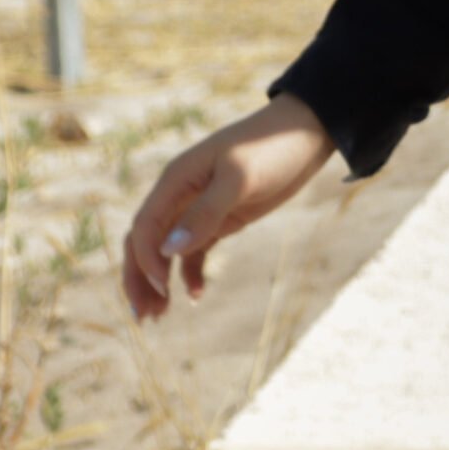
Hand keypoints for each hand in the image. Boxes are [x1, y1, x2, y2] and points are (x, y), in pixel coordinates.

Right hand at [120, 94, 337, 323]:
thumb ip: (206, 212)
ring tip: (160, 316)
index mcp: (175, 180)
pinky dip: (190, 272)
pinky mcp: (221, 217)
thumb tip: (168, 249)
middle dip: (140, 279)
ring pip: (166, 250)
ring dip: (159, 281)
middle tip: (145, 317)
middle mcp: (180, 195)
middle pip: (145, 243)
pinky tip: (196, 294)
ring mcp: (199, 208)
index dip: (145, 261)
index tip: (162, 289)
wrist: (308, 131)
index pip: (145, 227)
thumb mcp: (241, 178)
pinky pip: (195, 250)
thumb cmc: (272, 147)